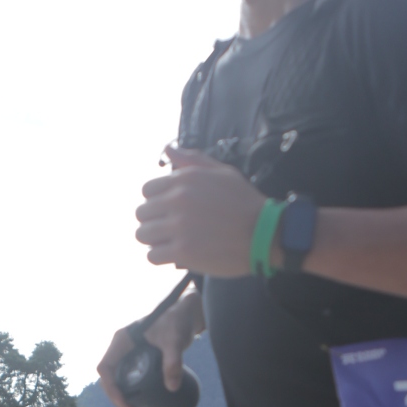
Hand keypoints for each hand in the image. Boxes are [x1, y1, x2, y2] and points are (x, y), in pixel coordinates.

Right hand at [97, 288, 203, 406]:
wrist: (187, 312)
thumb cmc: (178, 319)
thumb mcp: (174, 341)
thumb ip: (173, 362)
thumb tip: (172, 388)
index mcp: (121, 340)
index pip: (105, 368)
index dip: (111, 389)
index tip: (125, 404)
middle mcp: (122, 347)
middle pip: (110, 378)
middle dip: (119, 400)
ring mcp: (130, 353)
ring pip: (119, 380)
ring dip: (125, 399)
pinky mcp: (141, 358)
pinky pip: (130, 379)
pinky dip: (134, 393)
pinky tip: (145, 404)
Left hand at [135, 146, 262, 275]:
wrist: (265, 233)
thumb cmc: (245, 202)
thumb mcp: (222, 172)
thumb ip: (192, 160)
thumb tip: (167, 149)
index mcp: (184, 180)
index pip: (147, 190)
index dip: (156, 201)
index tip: (169, 210)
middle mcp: (178, 201)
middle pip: (142, 213)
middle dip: (154, 221)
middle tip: (170, 228)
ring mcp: (179, 228)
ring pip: (142, 235)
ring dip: (154, 240)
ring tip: (170, 242)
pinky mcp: (182, 252)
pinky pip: (152, 255)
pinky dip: (161, 257)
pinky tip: (174, 254)